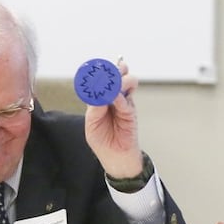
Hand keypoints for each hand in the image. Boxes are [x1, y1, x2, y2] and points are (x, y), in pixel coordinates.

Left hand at [84, 59, 144, 180]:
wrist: (115, 156)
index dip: (99, 71)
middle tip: (107, 70)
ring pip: (126, 82)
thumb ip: (95, 107)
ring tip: (113, 84)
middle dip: (112, 70)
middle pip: (115, 76)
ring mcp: (123, 102)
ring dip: (120, 80)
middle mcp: (112, 97)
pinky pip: (127, 99)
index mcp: (99, 98)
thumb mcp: (92, 123)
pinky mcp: (131, 111)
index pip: (100, 79)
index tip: (96, 67)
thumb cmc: (102, 140)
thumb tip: (101, 93)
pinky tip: (116, 98)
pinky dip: (121, 96)